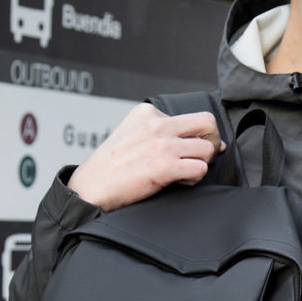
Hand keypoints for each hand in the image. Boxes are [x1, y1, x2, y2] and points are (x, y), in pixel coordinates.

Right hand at [67, 103, 224, 211]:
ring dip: (200, 165)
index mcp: (148, 113)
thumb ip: (162, 132)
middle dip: (211, 142)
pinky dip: (194, 179)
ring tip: (182, 174)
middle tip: (200, 157)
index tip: (187, 150)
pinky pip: (200, 169)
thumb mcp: (133, 135)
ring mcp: (161, 144)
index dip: (196, 136)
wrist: (91, 187)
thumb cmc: (112, 167)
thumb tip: (207, 140)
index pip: (192, 116)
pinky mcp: (164, 166)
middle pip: (208, 123)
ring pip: (207, 149)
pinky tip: (177, 182)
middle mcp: (157, 124)